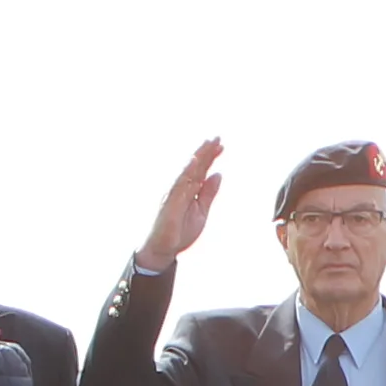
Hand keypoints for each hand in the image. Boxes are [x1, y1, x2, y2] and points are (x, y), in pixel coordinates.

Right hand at [138, 138, 222, 267]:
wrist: (164, 248)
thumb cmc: (180, 230)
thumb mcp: (201, 211)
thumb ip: (209, 193)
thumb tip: (218, 174)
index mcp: (190, 190)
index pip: (201, 170)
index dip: (211, 157)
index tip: (221, 145)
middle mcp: (181, 187)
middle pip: (195, 166)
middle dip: (206, 152)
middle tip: (217, 137)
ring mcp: (174, 193)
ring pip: (188, 171)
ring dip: (198, 157)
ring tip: (208, 144)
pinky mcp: (169, 201)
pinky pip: (178, 184)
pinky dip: (186, 172)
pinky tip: (193, 161)